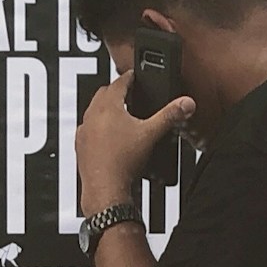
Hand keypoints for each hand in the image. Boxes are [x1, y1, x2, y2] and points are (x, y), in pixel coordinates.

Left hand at [75, 71, 194, 215]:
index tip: (134, 76)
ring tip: (120, 116)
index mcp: (107, 107)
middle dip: (116, 92)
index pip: (118, 82)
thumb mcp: (152, 134)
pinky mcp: (80, 146)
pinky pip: (88, 130)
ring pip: (93, 112)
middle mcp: (91, 116)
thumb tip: (185, 104)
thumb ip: (170, 116)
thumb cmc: (122, 162)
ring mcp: (83, 131)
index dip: (129, 77)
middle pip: (102, 94)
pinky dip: (98, 128)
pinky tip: (109, 139)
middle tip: (128, 94)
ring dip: (105, 110)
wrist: (106, 189)